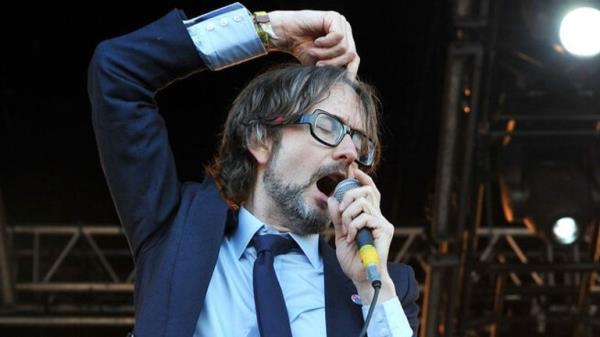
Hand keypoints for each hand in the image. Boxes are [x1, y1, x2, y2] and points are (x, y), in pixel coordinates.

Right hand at [267, 10, 359, 75]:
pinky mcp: (335, 18)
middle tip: (318, 65)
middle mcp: (346, 32)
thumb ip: (335, 70)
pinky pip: (338, 36)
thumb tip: (350, 82)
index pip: (355, 59)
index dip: (349, 70)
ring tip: (313, 52)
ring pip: (344, 47)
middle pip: (351, 54)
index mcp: (345, 43)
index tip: (338, 80)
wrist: (287, 36)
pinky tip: (316, 42)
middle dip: (334, 63)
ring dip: (326, 54)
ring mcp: (342, 24)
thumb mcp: (321, 65)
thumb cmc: (303, 50)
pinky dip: (325, 43)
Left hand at [327, 169, 396, 303]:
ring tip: (346, 231)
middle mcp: (379, 217)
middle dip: (349, 196)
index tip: (353, 170)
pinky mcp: (384, 230)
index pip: (370, 191)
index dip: (363, 179)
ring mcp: (383, 223)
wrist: (361, 276)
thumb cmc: (353, 258)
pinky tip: (353, 238)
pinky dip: (353, 226)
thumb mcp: (340, 234)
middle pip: (367, 191)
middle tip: (340, 212)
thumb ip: (337, 217)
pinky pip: (365, 217)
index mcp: (369, 217)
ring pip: (362, 203)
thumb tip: (332, 199)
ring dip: (348, 216)